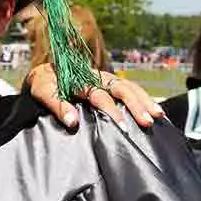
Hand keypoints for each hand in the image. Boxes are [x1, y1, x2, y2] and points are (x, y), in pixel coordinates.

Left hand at [26, 65, 163, 128]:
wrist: (43, 73)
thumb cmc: (43, 84)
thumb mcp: (43, 92)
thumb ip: (57, 106)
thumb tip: (72, 122)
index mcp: (81, 79)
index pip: (100, 96)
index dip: (111, 111)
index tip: (122, 127)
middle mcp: (97, 77)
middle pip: (121, 88)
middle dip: (135, 105)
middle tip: (147, 121)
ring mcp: (105, 79)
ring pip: (129, 87)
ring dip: (144, 100)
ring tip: (158, 116)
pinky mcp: (109, 84)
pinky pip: (130, 88)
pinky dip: (143, 98)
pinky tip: (155, 110)